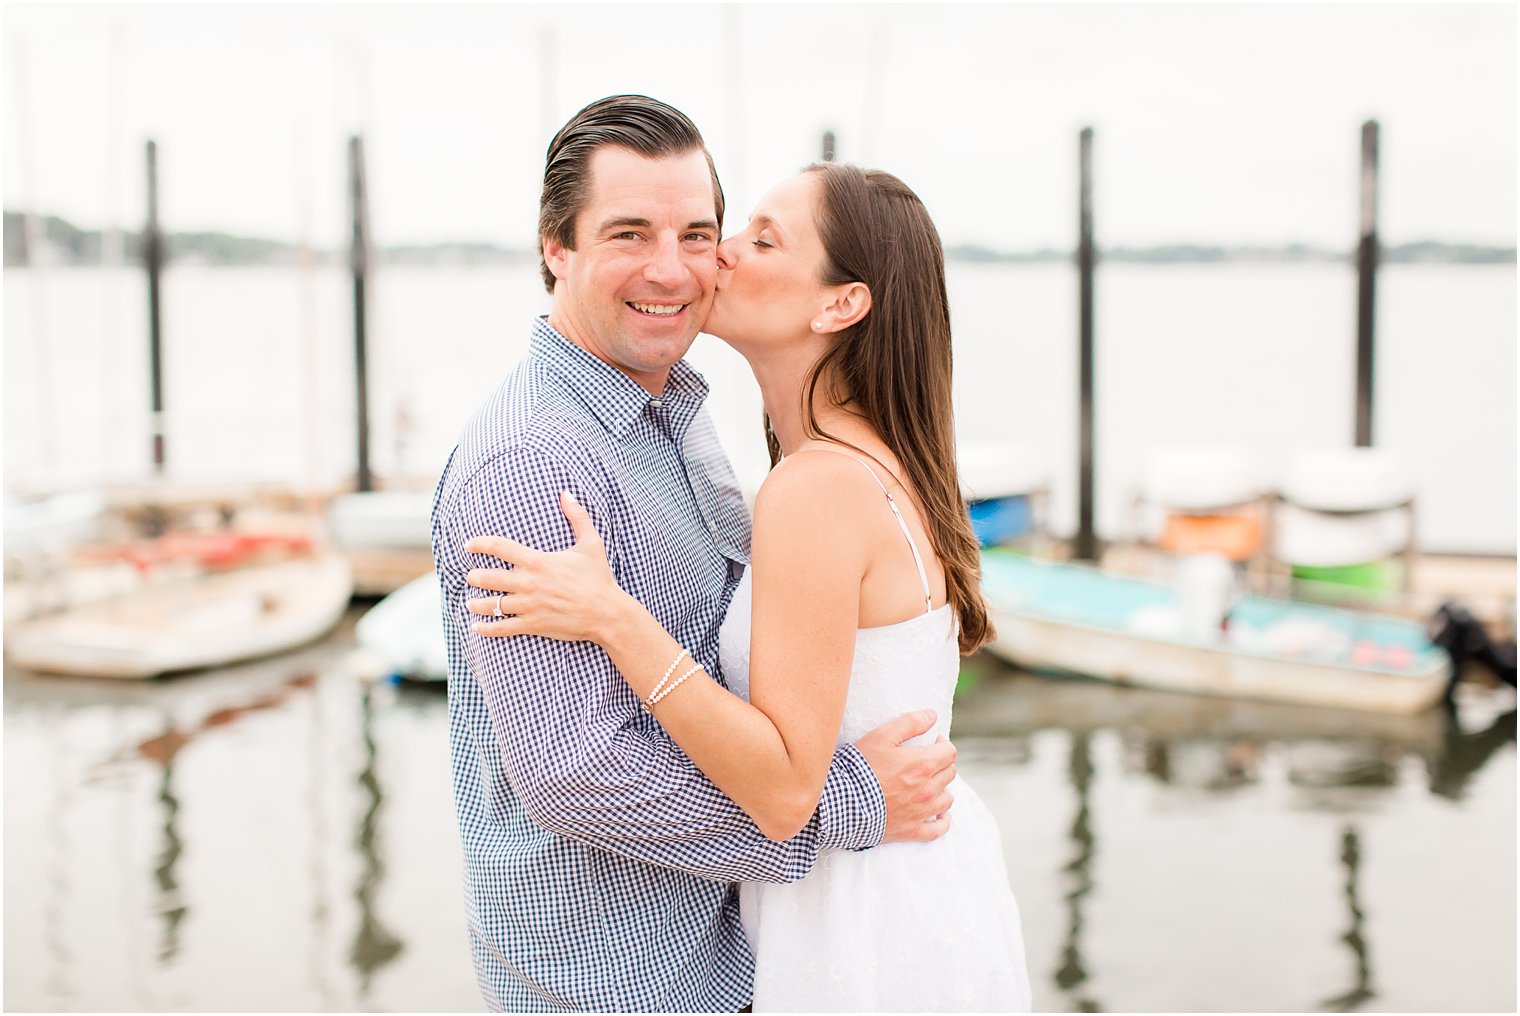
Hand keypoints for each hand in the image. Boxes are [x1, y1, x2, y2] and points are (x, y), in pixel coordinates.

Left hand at [464, 491, 629, 644]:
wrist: (607, 613)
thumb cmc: (599, 578)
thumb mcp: (591, 543)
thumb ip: (577, 516)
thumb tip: (567, 493)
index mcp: (538, 561)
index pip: (499, 548)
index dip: (480, 544)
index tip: (469, 545)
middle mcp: (529, 583)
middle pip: (489, 578)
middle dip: (474, 576)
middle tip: (470, 576)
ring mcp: (529, 606)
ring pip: (493, 604)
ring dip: (477, 603)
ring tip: (470, 603)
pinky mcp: (533, 625)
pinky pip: (503, 628)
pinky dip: (487, 628)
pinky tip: (477, 627)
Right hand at [854, 710, 956, 843]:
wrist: (842, 803)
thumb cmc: (860, 767)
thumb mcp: (881, 736)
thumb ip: (909, 723)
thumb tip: (932, 715)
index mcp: (923, 764)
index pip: (950, 753)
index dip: (942, 744)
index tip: (931, 743)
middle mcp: (928, 789)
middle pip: (949, 774)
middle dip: (941, 764)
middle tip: (926, 760)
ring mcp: (921, 812)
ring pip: (947, 799)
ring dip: (942, 789)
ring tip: (929, 784)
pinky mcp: (912, 830)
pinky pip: (938, 829)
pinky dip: (942, 821)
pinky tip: (939, 815)